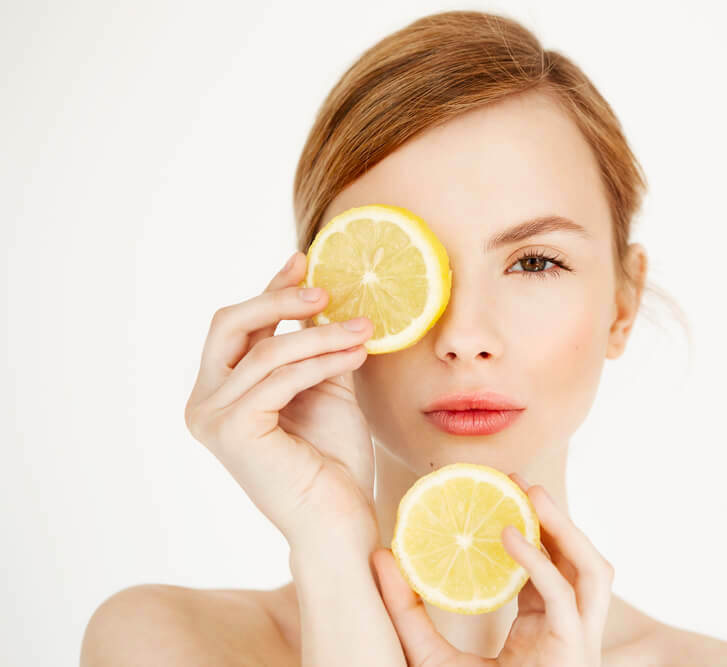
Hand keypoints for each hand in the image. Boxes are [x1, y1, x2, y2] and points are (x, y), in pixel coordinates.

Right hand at [184, 251, 377, 546]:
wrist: (340, 520)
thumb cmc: (332, 461)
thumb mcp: (325, 387)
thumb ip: (315, 346)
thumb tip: (326, 295)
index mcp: (218, 392)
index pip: (236, 327)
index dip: (269, 290)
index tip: (304, 260)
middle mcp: (203, 403)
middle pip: (228, 324)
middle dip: (280, 299)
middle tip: (329, 290)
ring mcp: (211, 418)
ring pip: (266, 351)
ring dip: (321, 334)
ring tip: (366, 330)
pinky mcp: (232, 431)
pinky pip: (281, 377)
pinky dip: (321, 360)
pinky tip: (356, 353)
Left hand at [372, 473, 613, 666]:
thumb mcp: (428, 655)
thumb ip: (407, 610)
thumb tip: (379, 556)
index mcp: (543, 633)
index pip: (552, 571)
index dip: (534, 530)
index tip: (501, 493)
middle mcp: (568, 635)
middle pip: (585, 564)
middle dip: (558, 519)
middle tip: (517, 481)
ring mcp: (577, 646)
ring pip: (595, 574)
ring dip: (567, 530)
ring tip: (529, 494)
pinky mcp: (572, 654)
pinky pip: (563, 598)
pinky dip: (540, 563)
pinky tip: (508, 535)